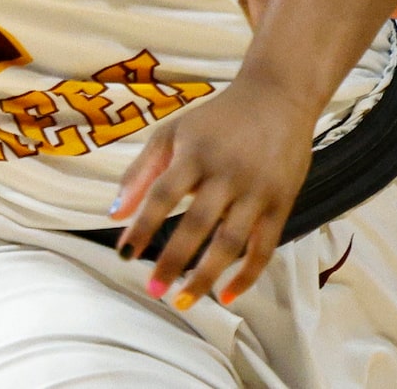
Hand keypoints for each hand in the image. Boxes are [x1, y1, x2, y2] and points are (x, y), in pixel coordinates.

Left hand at [111, 75, 315, 308]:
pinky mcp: (282, 202)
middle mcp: (227, 172)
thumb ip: (142, 171)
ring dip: (205, 276)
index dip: (143, 225)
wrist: (279, 95)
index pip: (163, 194)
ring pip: (230, 242)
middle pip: (197, 223)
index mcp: (196, 152)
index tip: (125, 253)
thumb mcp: (174, 132)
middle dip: (172, 260)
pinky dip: (247, 276)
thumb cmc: (219, 118)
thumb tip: (114, 215)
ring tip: (183, 301)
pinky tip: (226, 296)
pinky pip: (264, 247)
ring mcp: (257, 189)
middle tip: (153, 288)